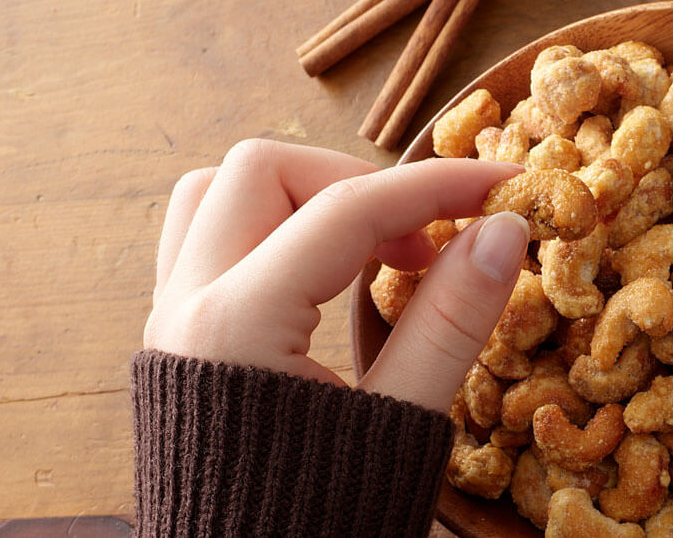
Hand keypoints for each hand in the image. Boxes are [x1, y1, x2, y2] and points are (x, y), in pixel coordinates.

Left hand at [145, 138, 529, 410]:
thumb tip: (504, 230)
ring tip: (374, 254)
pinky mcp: (173, 342)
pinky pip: (206, 241)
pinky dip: (273, 232)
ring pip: (220, 195)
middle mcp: (185, 306)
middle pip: (265, 171)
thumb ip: (448, 322)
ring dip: (304, 199)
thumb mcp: (399, 428)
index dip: (437, 187)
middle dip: (357, 184)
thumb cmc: (319, 527)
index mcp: (236, 326)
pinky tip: (327, 278)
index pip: (347, 210)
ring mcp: (168, 321)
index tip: (504, 185)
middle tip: (425, 243)